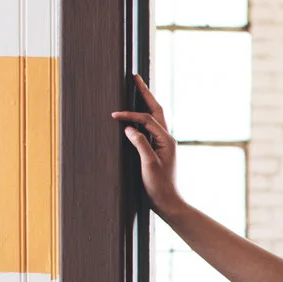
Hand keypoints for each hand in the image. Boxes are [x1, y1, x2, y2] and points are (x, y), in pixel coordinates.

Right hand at [109, 75, 181, 212]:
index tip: (114, 115)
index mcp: (166, 140)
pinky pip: (151, 128)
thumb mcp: (148, 165)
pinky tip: (136, 116)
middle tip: (135, 77)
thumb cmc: (159, 187)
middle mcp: (167, 139)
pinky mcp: (159, 150)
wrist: (169, 203)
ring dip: (146, 102)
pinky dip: (143, 118)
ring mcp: (164, 144)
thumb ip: (140, 144)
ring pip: (155, 117)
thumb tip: (129, 127)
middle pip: (156, 109)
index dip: (129, 114)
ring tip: (138, 88)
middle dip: (145, 93)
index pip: (146, 119)